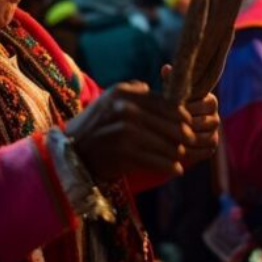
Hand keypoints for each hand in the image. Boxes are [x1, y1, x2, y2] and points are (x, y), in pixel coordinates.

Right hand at [65, 81, 194, 181]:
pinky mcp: (124, 153)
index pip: (166, 104)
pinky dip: (169, 166)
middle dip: (184, 136)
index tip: (189, 124)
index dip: (182, 116)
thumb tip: (162, 94)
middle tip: (190, 142)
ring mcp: (125, 131)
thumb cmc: (96, 125)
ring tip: (180, 156)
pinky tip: (175, 169)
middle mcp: (125, 109)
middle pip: (171, 124)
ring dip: (177, 153)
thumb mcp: (111, 99)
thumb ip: (137, 92)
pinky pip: (157, 161)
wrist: (71, 150)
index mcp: (125, 93)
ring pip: (167, 144)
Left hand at [160, 65, 220, 165]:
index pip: (208, 103)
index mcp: (210, 101)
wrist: (164, 131)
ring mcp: (214, 134)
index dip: (190, 106)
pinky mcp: (209, 149)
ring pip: (207, 137)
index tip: (172, 107)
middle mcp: (215, 118)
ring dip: (189, 138)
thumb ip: (170, 82)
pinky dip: (190, 151)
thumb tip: (166, 68)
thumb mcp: (168, 93)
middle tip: (169, 124)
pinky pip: (204, 151)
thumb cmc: (167, 106)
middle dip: (189, 123)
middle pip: (209, 121)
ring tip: (170, 136)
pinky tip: (173, 149)